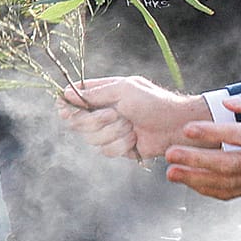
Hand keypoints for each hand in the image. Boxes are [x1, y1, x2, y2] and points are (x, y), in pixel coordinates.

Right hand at [61, 76, 208, 159]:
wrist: (175, 126)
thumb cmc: (153, 102)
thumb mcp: (124, 90)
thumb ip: (95, 93)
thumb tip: (65, 93)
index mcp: (105, 93)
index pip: (75, 97)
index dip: (67, 105)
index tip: (65, 110)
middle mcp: (104, 111)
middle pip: (78, 122)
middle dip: (96, 121)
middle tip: (116, 115)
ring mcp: (110, 130)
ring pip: (91, 138)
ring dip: (112, 133)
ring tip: (131, 126)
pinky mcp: (118, 147)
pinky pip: (105, 150)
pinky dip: (120, 145)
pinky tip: (134, 139)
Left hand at [164, 87, 240, 200]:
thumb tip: (228, 103)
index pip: (239, 136)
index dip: (212, 132)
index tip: (188, 128)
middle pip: (228, 164)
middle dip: (195, 160)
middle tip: (171, 153)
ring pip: (226, 183)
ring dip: (196, 179)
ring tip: (171, 172)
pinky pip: (232, 192)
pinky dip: (209, 190)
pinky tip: (190, 182)